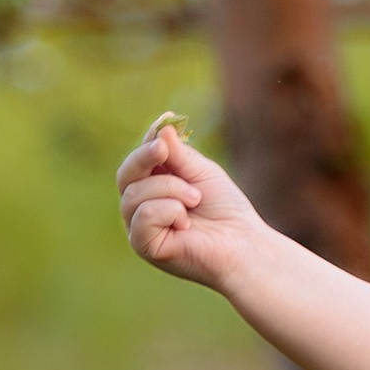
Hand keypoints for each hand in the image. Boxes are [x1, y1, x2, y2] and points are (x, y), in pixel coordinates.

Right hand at [117, 118, 260, 287]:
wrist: (244, 243)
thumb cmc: (224, 209)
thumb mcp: (201, 173)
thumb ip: (178, 154)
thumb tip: (160, 127)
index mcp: (150, 189)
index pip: (136, 162)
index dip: (147, 143)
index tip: (165, 123)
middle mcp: (138, 209)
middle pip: (125, 175)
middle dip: (145, 158)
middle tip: (164, 150)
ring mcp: (138, 229)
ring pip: (135, 194)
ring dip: (171, 189)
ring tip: (195, 199)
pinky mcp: (144, 247)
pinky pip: (143, 215)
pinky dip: (168, 211)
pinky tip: (186, 222)